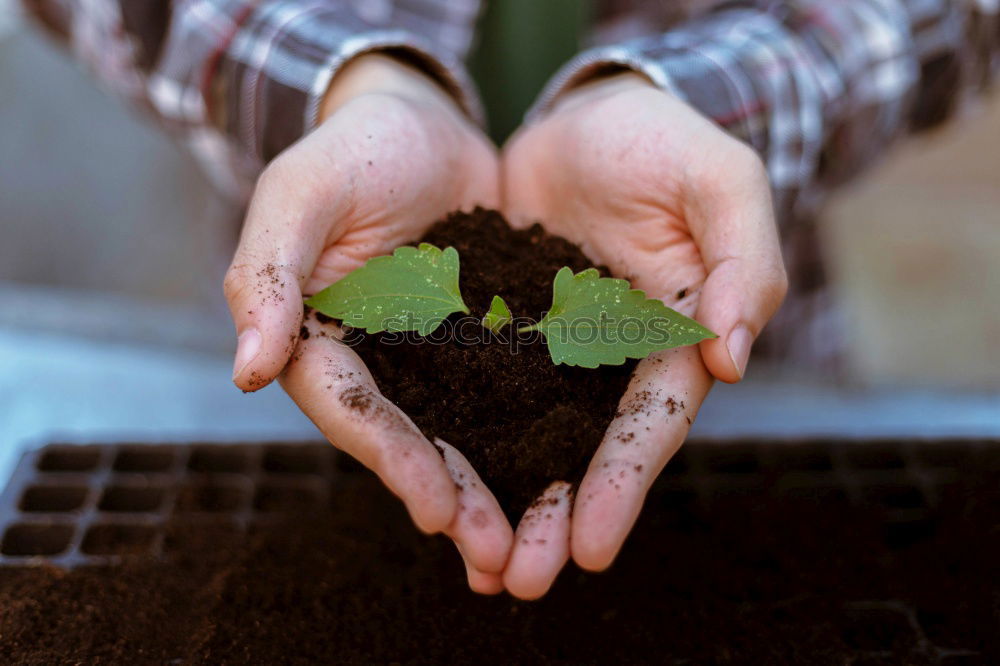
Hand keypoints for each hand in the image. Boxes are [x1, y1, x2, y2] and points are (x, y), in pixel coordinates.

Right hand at [223, 54, 510, 592]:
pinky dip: (534, 432)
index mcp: (322, 340)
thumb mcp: (301, 194)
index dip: (393, 461)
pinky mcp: (488, 339)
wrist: (422, 123)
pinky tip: (571, 470)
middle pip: (411, 441)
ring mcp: (435, 356)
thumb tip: (245, 372)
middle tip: (496, 558)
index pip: (353, 410)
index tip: (439, 509)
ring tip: (535, 543)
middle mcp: (379, 361)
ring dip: (496, 488)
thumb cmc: (352, 150)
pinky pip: (514, 390)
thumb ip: (268, 274)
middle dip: (452, 499)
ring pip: (465, 431)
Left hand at [500, 72, 786, 598]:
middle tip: (521, 582)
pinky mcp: (498, 329)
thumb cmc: (664, 142)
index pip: (652, 423)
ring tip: (475, 565)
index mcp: (674, 339)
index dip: (624, 483)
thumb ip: (743, 260)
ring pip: (528, 436)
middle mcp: (611, 360)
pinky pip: (475, 389)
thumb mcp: (719, 181)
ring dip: (505, 500)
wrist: (587, 116)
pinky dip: (460, 436)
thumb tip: (733, 358)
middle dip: (558, 517)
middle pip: (586, 451)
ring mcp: (552, 350)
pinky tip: (430, 482)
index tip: (591, 546)